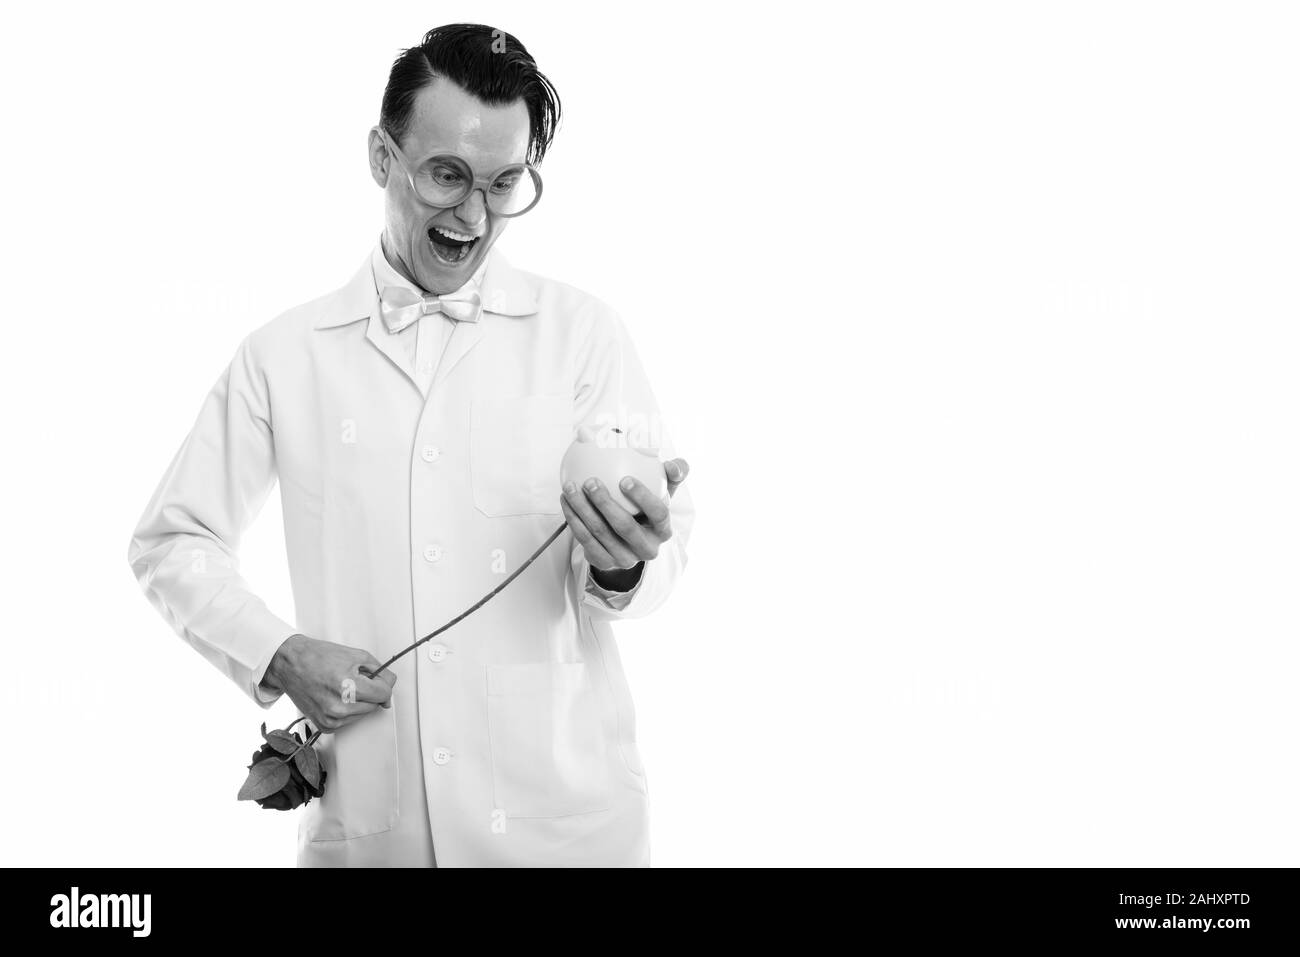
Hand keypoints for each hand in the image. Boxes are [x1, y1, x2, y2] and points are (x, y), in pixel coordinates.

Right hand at [261, 634, 396, 732]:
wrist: (291, 664)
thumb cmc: (320, 657)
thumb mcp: (357, 655)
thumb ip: (380, 672)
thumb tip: (390, 687)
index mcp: (348, 686)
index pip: (384, 694)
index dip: (383, 684)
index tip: (378, 680)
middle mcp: (339, 706)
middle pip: (374, 705)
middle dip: (370, 692)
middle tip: (353, 679)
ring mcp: (331, 718)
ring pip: (363, 714)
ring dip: (359, 702)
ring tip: (342, 687)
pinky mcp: (324, 726)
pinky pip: (349, 721)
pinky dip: (347, 710)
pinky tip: (335, 697)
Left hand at [561, 458, 688, 583]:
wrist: (629, 543)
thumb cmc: (646, 510)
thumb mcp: (663, 493)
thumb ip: (672, 476)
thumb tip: (673, 464)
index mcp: (663, 530)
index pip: (658, 514)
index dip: (643, 497)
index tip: (625, 479)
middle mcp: (647, 549)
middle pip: (624, 526)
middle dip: (605, 503)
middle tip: (590, 481)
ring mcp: (625, 559)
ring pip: (600, 533)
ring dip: (582, 509)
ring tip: (570, 486)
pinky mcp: (605, 563)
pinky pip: (585, 540)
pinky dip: (573, 519)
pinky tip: (564, 500)